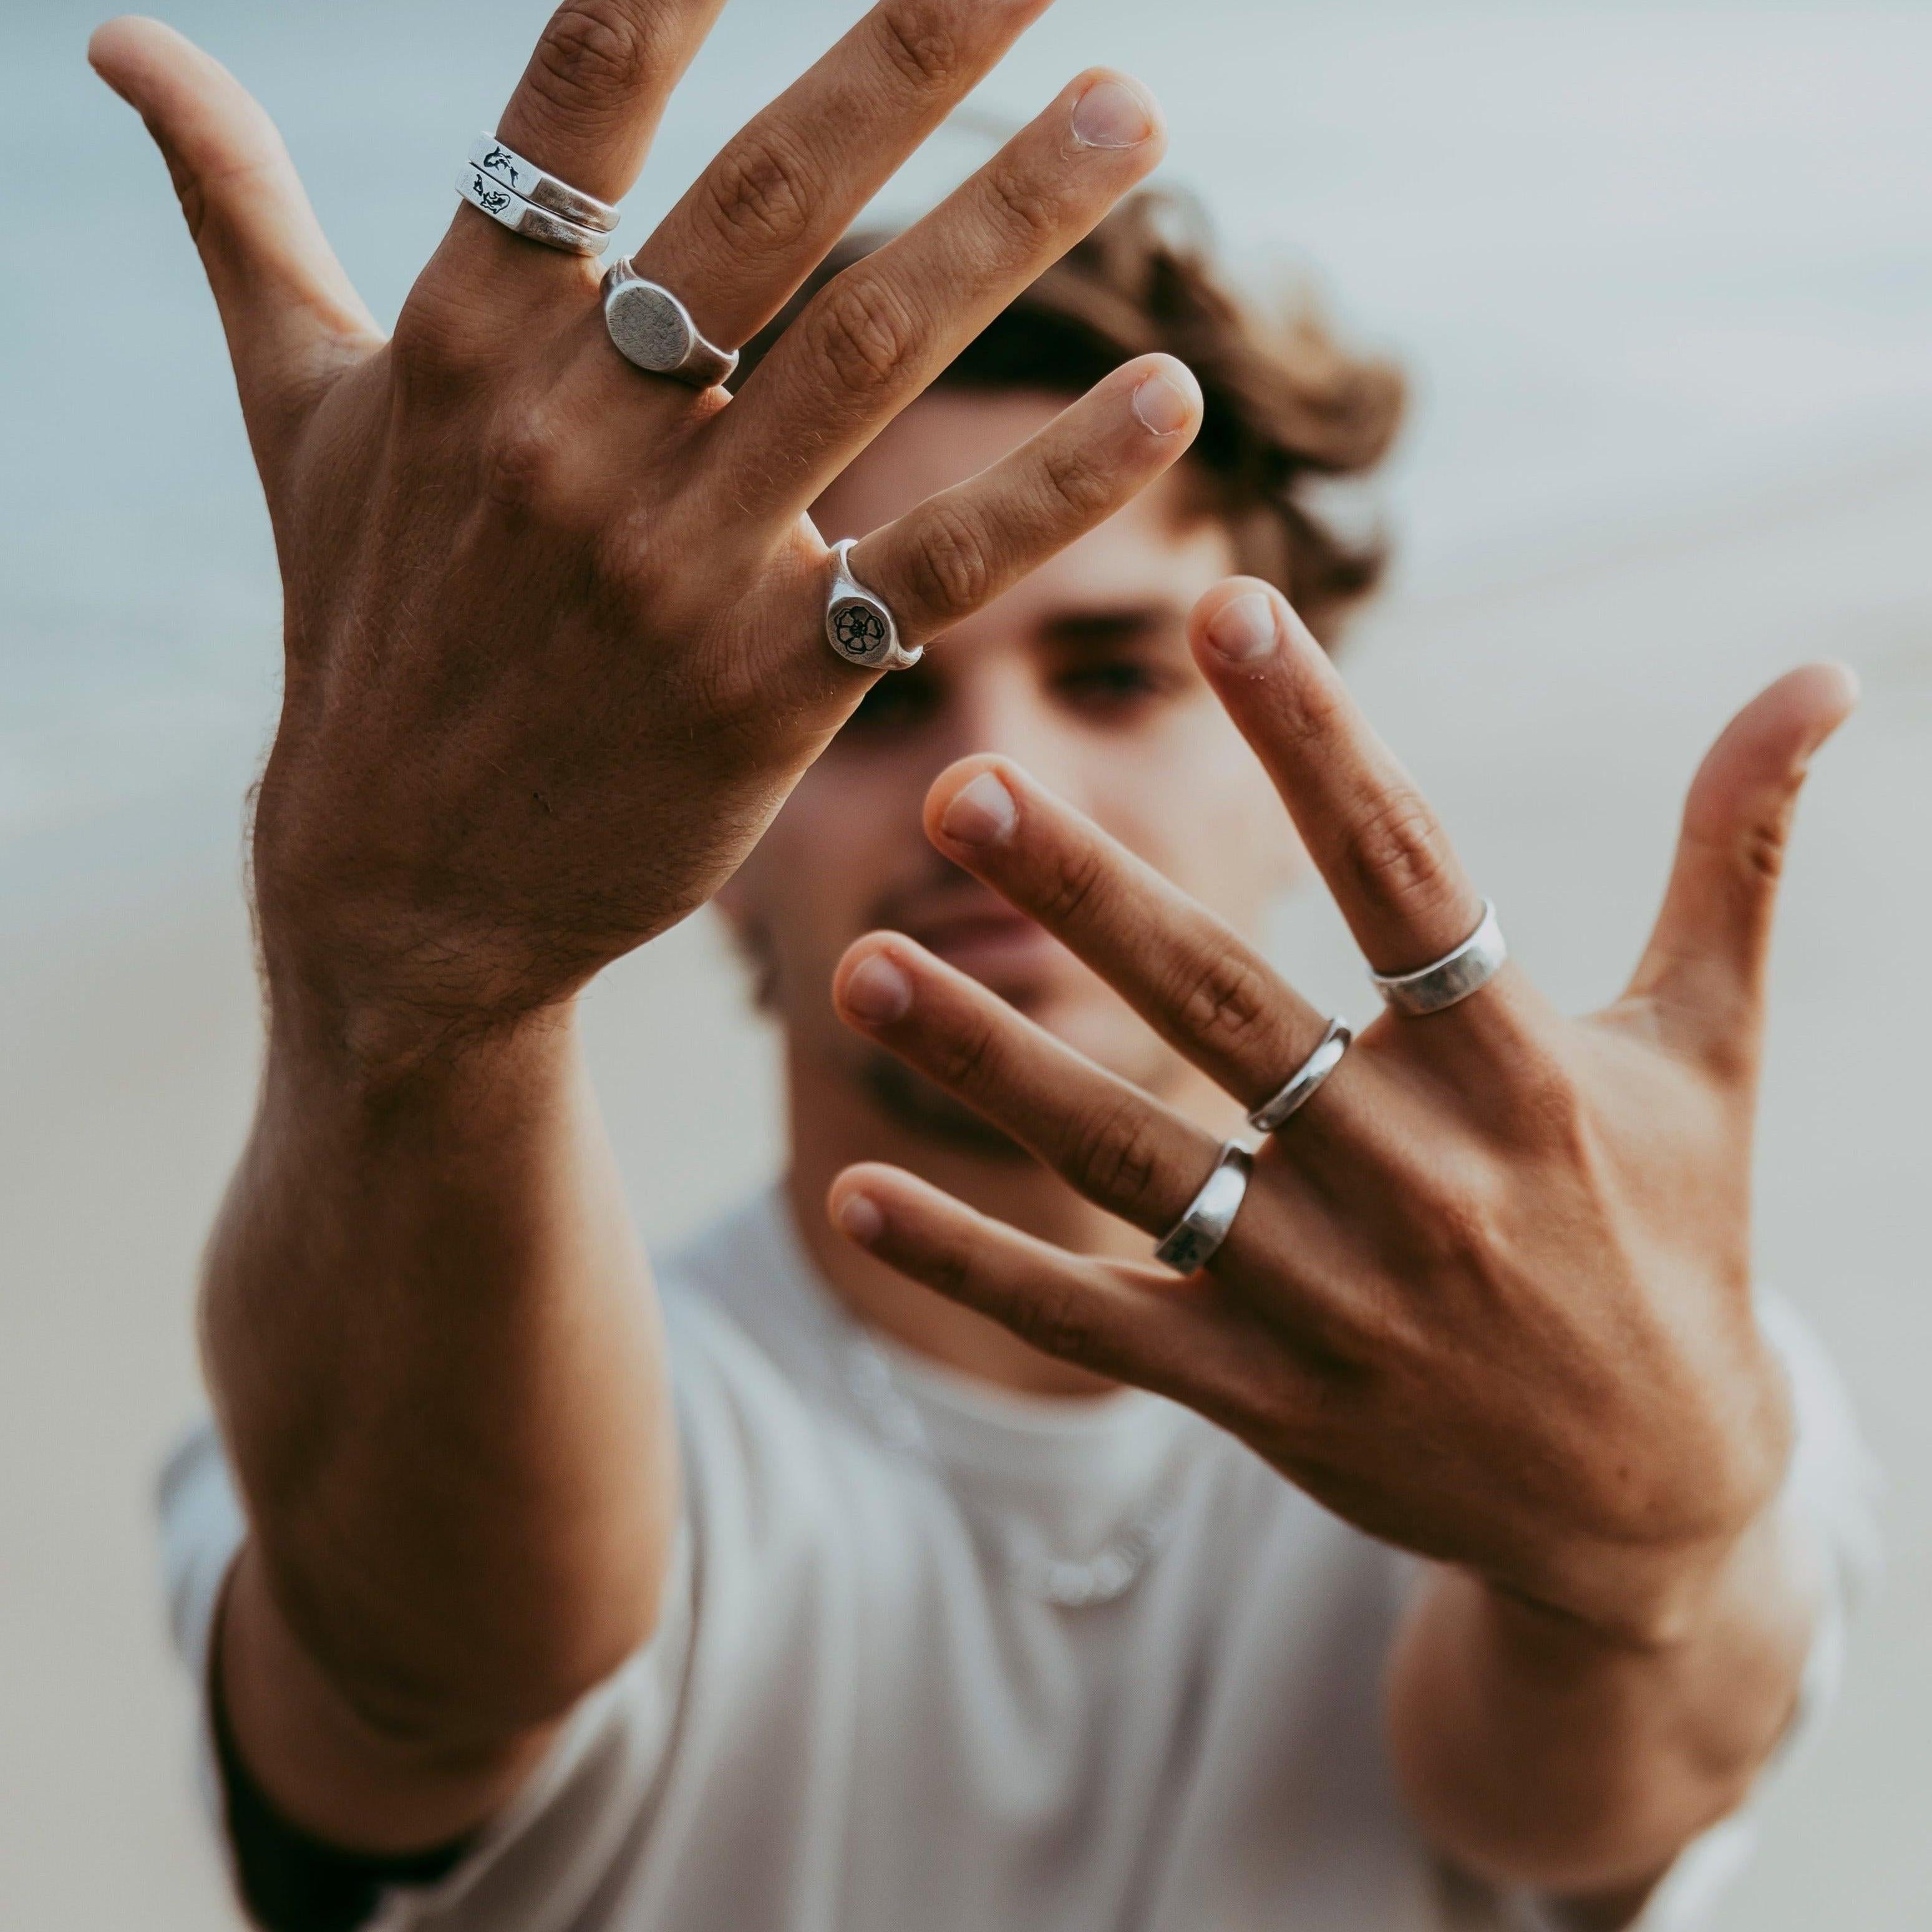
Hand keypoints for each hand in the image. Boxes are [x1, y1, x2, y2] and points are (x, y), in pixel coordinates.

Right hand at [92, 3, 1193, 1065]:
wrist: (404, 888)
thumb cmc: (364, 631)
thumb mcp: (297, 418)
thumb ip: (239, 218)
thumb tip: (118, 39)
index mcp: (459, 340)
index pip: (583, 94)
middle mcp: (567, 436)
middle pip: (765, 203)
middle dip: (906, 54)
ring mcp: (670, 567)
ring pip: (867, 361)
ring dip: (1013, 229)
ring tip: (1136, 115)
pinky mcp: (764, 690)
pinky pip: (934, 566)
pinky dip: (1055, 485)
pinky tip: (1166, 399)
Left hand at [828, 577, 1856, 1644]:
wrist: (1656, 1507)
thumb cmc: (1672, 1238)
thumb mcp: (1713, 1049)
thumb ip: (1736, 857)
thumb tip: (1827, 674)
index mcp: (1520, 1070)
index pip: (1406, 873)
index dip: (1315, 740)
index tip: (1226, 610)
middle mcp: (1416, 1177)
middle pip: (1230, 1011)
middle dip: (1092, 899)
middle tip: (964, 791)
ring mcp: (1327, 1298)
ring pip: (1132, 1164)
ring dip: (990, 1066)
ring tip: (859, 967)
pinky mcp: (1262, 1395)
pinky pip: (1097, 1321)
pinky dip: (977, 1265)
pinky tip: (854, 1196)